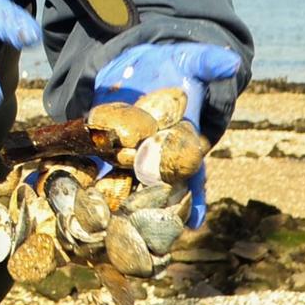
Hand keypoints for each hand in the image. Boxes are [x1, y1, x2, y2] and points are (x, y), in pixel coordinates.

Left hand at [94, 41, 243, 227]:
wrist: (135, 61)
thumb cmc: (171, 65)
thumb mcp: (190, 60)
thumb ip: (208, 62)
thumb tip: (231, 62)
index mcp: (182, 141)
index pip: (191, 175)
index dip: (194, 198)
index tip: (196, 222)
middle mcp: (156, 156)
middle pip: (156, 190)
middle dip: (153, 213)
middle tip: (150, 245)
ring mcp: (127, 156)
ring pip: (125, 188)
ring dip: (117, 209)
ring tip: (110, 236)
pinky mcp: (102, 148)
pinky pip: (94, 171)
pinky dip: (86, 187)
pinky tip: (74, 206)